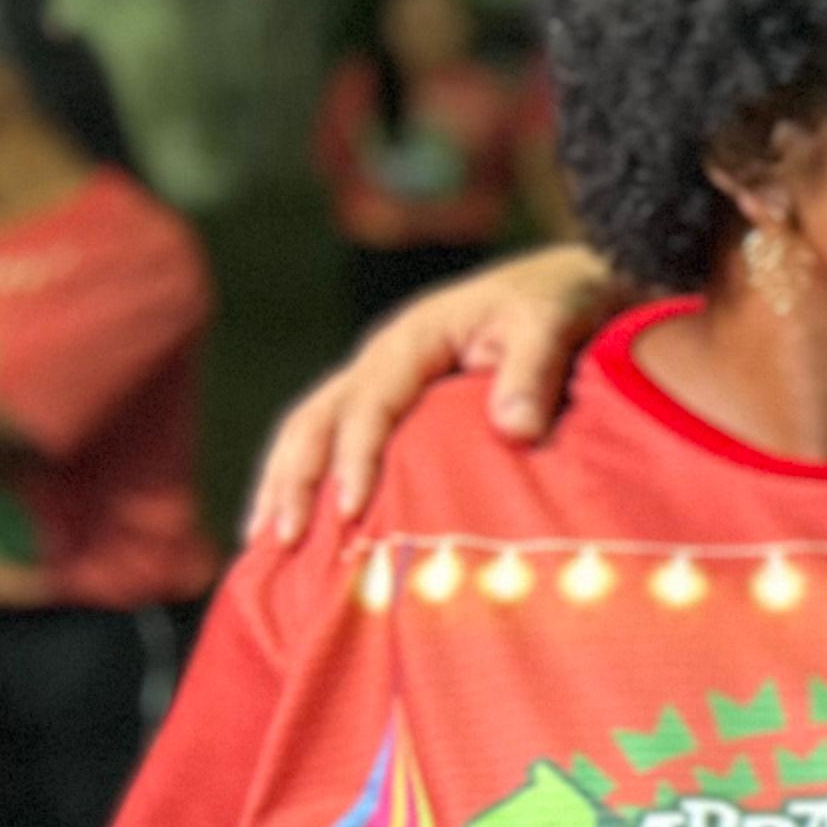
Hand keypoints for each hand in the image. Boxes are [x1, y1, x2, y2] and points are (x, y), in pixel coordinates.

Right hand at [248, 244, 627, 539]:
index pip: (369, 403)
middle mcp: (381, 358)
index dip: (355, 456)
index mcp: (413, 339)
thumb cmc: (558, 303)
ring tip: (262, 542)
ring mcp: (379, 380)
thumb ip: (533, 372)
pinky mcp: (389, 402)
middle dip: (295, 478)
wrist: (564, 284)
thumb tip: (514, 429)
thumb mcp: (552, 323)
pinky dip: (307, 480)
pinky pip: (332, 439)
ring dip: (283, 483)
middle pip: (316, 418)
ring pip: (309, 429)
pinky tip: (297, 525)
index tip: (350, 512)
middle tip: (284, 540)